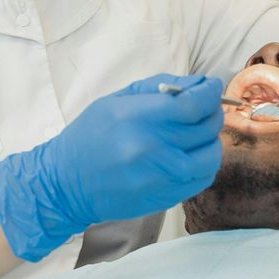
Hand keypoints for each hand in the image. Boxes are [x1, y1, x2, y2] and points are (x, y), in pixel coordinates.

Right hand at [0, 74, 225, 260]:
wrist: (67, 183)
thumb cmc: (89, 136)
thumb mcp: (116, 100)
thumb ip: (159, 87)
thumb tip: (198, 82)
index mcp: (139, 118)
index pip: (194, 104)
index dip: (210, 92)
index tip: (211, 87)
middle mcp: (153, 148)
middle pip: (205, 127)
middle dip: (211, 112)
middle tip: (203, 108)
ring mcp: (162, 176)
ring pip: (210, 155)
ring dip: (211, 140)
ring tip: (198, 134)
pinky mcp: (166, 197)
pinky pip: (202, 177)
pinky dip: (205, 163)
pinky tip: (192, 155)